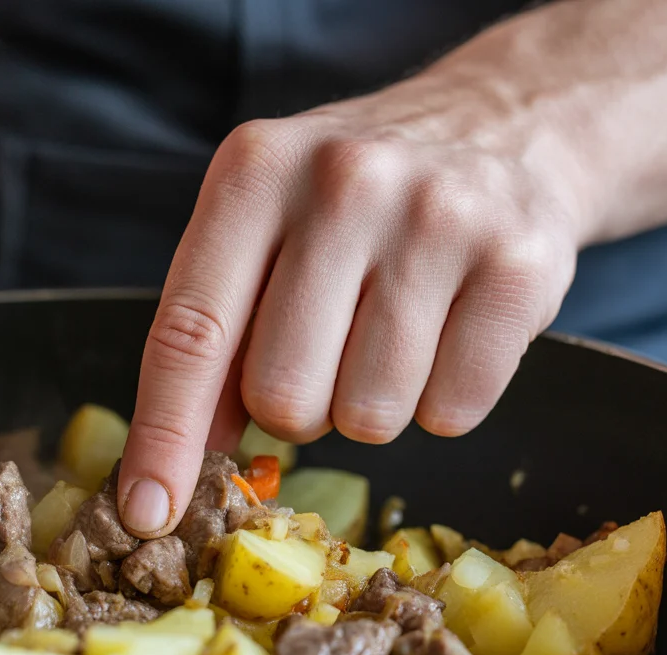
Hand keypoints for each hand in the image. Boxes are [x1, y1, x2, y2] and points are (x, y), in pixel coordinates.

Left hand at [117, 70, 590, 536]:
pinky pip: (453, 412)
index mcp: (254, 172)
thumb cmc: (356, 200)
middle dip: (296, 408)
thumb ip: (214, 333)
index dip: (164, 437)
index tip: (148, 514)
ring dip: (370, 406)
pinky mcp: (518, 266)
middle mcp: (342, 183)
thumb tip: (171, 468)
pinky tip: (450, 333)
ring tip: (392, 332)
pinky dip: (442, 402)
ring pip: (369, 417)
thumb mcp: (265, 227)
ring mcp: (438, 219)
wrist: (502, 128)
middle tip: (328, 352)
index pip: (190, 333)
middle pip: (281, 396)